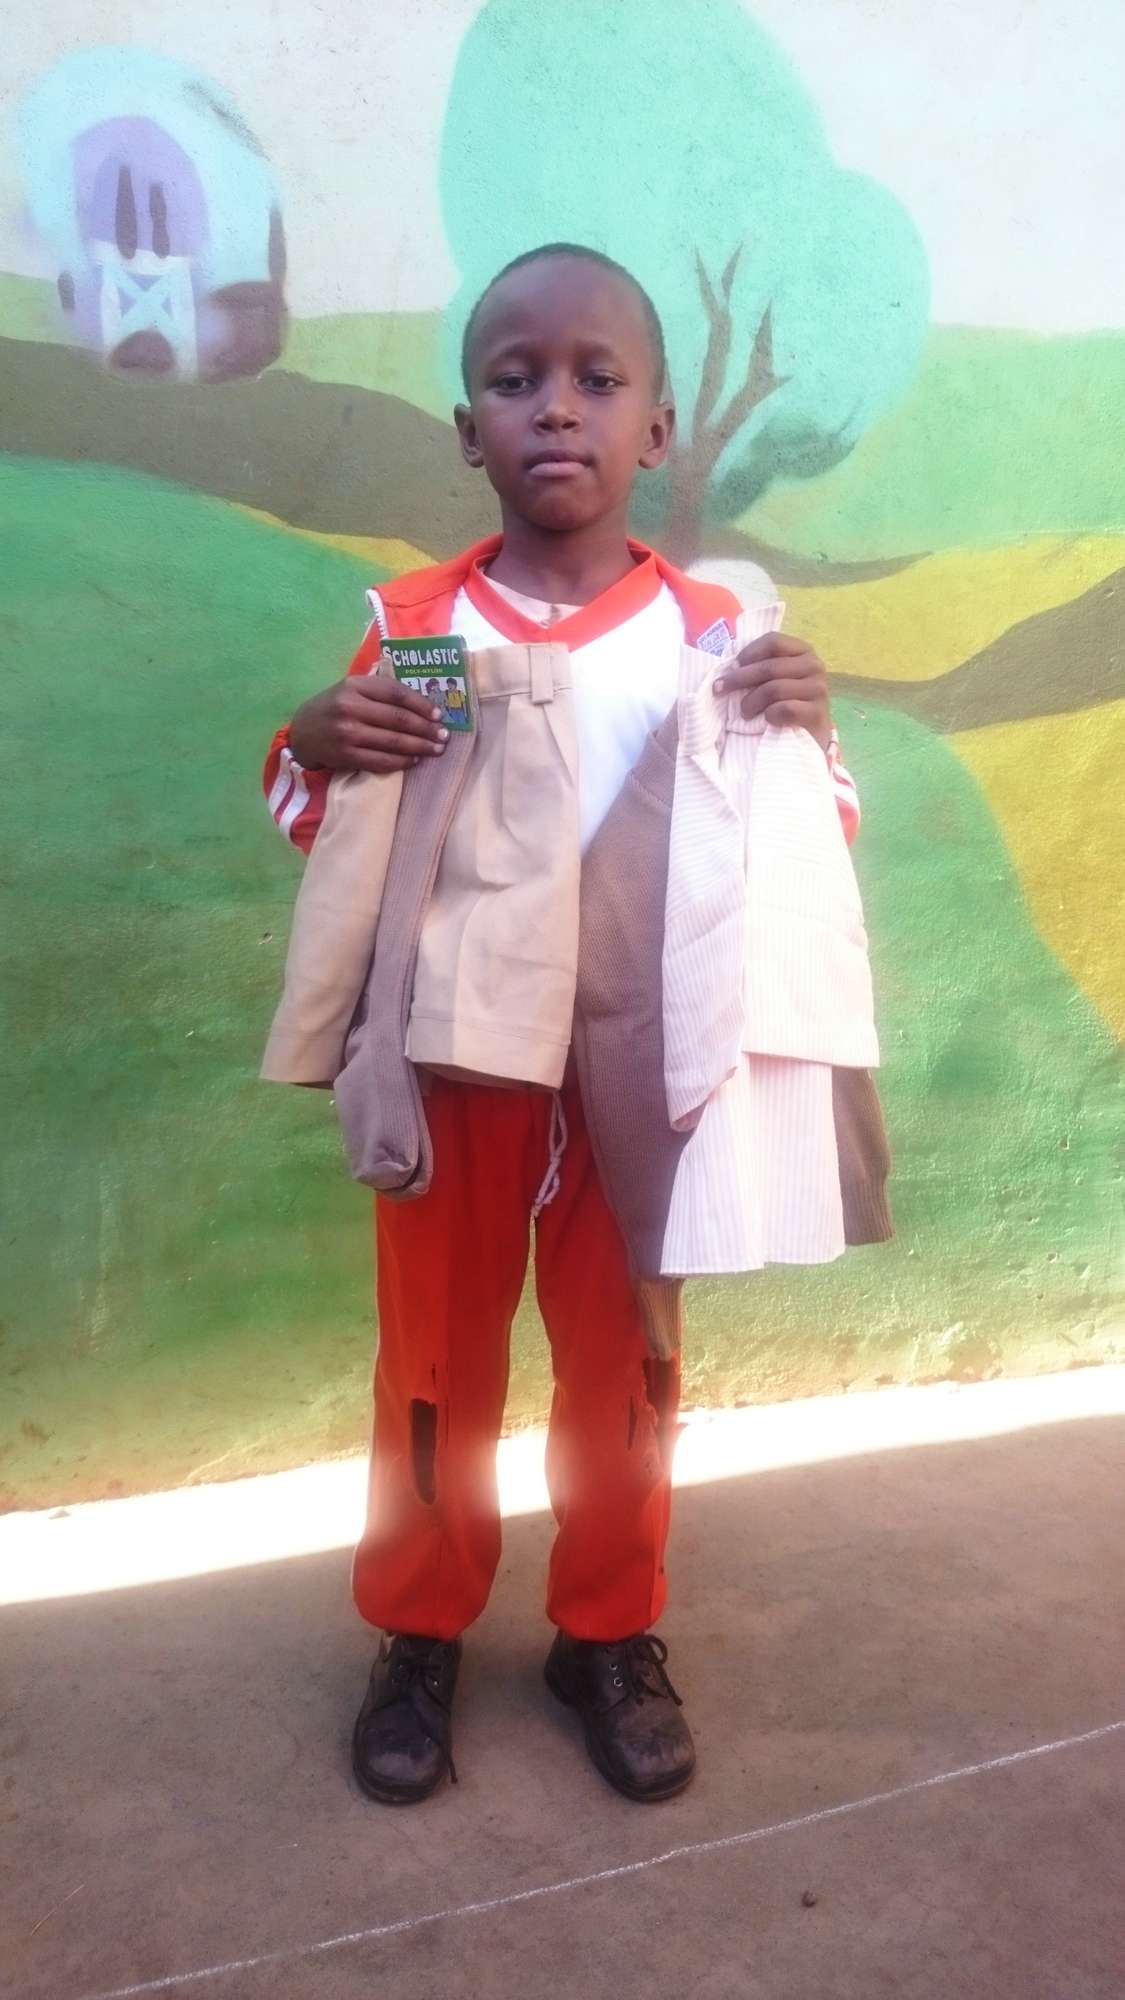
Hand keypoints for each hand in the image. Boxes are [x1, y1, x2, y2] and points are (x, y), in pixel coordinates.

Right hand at [289, 673, 448, 773]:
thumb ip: (380, 691)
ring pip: (393, 741)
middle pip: (398, 719)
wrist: (302, 732)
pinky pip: (381, 760)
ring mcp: (347, 733)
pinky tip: (414, 760)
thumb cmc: (335, 707)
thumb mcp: (352, 689)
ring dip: (419, 747)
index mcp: (355, 685)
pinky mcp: (346, 755)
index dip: (422, 704)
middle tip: (444, 736)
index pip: (396, 693)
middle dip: (426, 729)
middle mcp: (350, 707)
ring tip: (436, 750)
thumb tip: (424, 704)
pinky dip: (401, 761)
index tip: (439, 714)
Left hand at [713, 634, 832, 750]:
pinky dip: (770, 715)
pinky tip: (767, 719)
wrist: (810, 732)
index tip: (733, 666)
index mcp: (803, 651)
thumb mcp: (776, 678)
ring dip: (751, 701)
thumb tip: (729, 665)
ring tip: (744, 712)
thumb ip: (761, 666)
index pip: (773, 641)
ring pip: (775, 689)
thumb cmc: (787, 700)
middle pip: (769, 667)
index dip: (749, 653)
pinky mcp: (817, 713)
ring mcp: (818, 689)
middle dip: (739, 679)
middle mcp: (814, 665)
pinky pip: (786, 709)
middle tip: (720, 690)